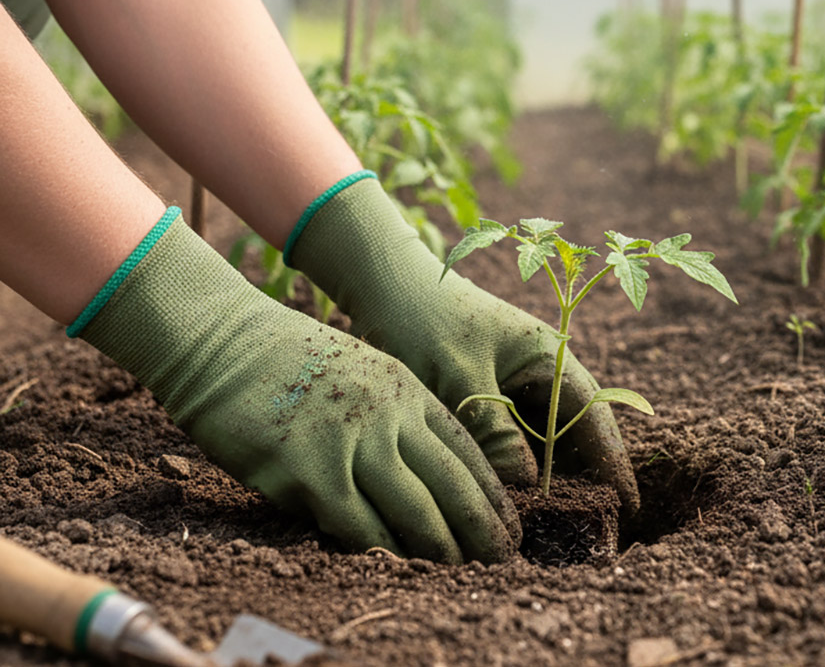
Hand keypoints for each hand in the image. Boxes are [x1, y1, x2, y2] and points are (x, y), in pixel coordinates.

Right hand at [77, 212, 518, 561]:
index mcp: (407, 389)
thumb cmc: (291, 360)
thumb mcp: (365, 371)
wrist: (225, 342)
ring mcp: (350, 443)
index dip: (492, 495)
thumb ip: (398, 416)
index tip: (509, 525)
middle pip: (452, 485)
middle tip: (500, 561)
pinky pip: (357, 525)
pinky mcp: (309, 472)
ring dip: (440, 549)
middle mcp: (388, 416)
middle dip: (481, 529)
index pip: (467, 451)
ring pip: (414, 511)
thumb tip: (426, 474)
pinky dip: (383, 551)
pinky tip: (399, 567)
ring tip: (458, 572)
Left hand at [291, 177, 639, 510]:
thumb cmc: (423, 319)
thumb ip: (493, 429)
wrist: (383, 287)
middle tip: (592, 535)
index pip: (594, 416)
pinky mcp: (491, 399)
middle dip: (584, 481)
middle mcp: (541, 373)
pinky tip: (510, 506)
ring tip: (555, 532)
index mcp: (549, 357)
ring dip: (548, 481)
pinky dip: (516, 471)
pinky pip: (515, 442)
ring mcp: (517, 387)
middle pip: (575, 436)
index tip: (628, 507)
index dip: (614, 462)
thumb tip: (524, 487)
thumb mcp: (459, 376)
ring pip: (544, 444)